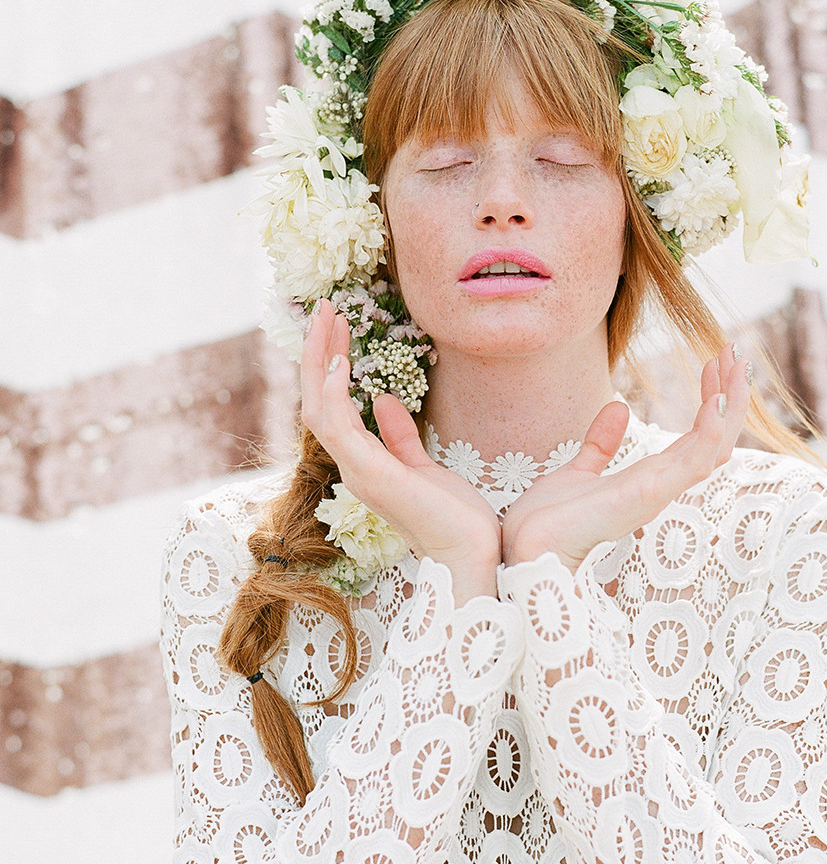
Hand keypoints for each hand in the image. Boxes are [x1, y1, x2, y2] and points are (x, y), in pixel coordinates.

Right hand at [301, 299, 501, 600]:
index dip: (329, 365)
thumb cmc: (455, 517)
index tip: (339, 326)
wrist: (472, 555)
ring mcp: (358, 472)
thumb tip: (383, 401)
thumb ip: (400, 436)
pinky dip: (334, 394)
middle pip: (317, 400)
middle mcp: (352, 466)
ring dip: (320, 361)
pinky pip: (339, 428)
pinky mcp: (372, 477)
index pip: (333, 406)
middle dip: (318, 352)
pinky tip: (339, 363)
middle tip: (325, 308)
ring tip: (330, 319)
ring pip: (319, 408)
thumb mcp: (426, 466)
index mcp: (363, 463)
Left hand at [501, 342, 752, 572]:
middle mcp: (661, 485)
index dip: (711, 402)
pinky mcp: (647, 495)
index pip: (697, 438)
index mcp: (649, 479)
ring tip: (736, 362)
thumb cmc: (549, 521)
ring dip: (730, 404)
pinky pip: (692, 461)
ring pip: (714, 446)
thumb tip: (617, 407)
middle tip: (737, 353)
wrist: (525, 547)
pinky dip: (710, 431)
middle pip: (716, 439)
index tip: (711, 364)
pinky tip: (718, 400)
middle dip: (731, 395)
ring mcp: (658, 491)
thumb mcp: (578, 470)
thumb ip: (601, 443)